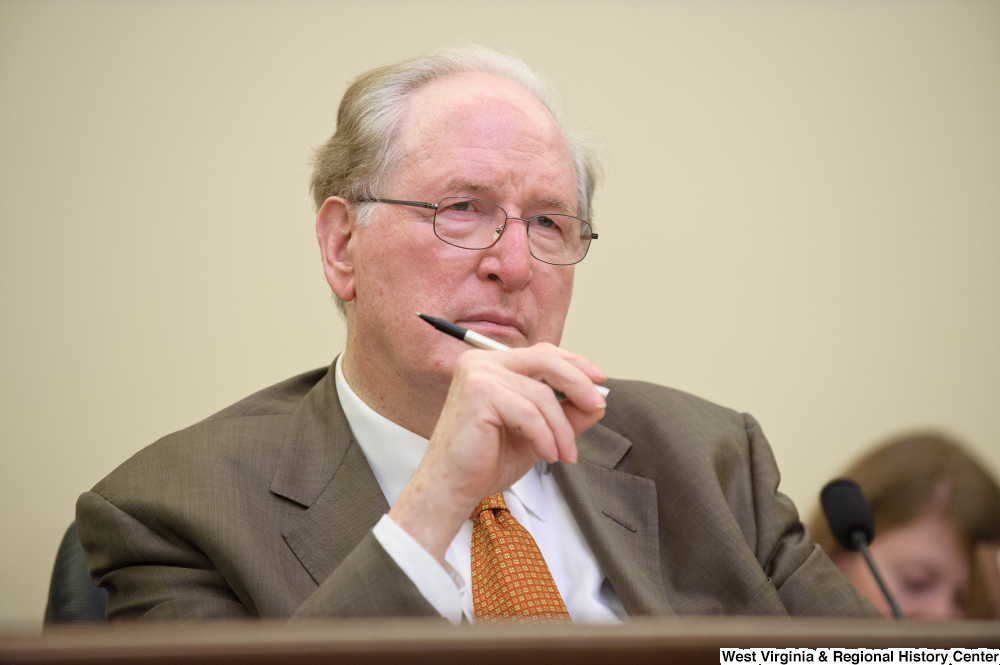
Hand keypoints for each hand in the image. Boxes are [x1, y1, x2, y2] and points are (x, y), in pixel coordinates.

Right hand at [388, 343, 606, 562]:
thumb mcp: (536, 433)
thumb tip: (599, 402)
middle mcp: (482, 362)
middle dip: (578, 383)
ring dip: (561, 428)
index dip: (575, 365)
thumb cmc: (485, 461)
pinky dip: (545, 436)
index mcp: (493, 365)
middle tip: (597, 406)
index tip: (599, 383)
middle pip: (546, 360)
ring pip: (541, 394)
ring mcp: (478, 374)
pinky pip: (529, 412)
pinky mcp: (478, 393)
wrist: (452, 488)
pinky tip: (548, 454)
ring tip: (565, 453)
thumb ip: (564, 415)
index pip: (543, 353)